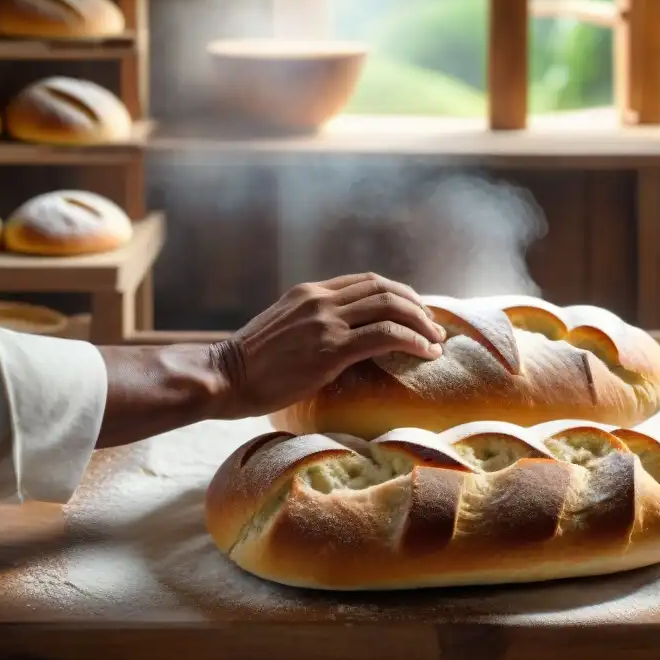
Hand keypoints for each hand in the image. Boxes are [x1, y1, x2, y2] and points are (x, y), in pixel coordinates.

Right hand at [211, 273, 446, 417]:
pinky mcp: (330, 348)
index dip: (399, 295)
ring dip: (421, 323)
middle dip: (417, 306)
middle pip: (385, 289)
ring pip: (390, 307)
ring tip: (436, 341)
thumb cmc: (250, 365)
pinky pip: (385, 335)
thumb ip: (311, 324)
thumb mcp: (282, 328)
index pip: (367, 281)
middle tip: (434, 328)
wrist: (223, 377)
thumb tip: (340, 340)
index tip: (416, 313)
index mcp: (310, 292)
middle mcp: (321, 300)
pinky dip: (413, 341)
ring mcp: (326, 321)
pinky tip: (425, 353)